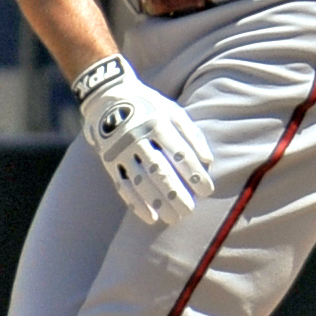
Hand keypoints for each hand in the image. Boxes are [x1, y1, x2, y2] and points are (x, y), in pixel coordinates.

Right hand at [74, 54, 213, 225]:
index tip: (207, 191)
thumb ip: (192, 134)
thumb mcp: (173, 111)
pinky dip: (135, 203)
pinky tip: (150, 217)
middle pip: (158, 169)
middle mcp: (137, 136)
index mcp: (156, 122)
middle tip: (190, 210)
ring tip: (173, 218)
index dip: (194, 172)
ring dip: (157, 201)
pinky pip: (122, 185)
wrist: (107, 97)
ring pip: (140, 180)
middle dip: (175, 192)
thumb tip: (208, 162)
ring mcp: (120, 150)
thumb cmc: (150, 107)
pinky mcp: (108, 160)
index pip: (178, 152)